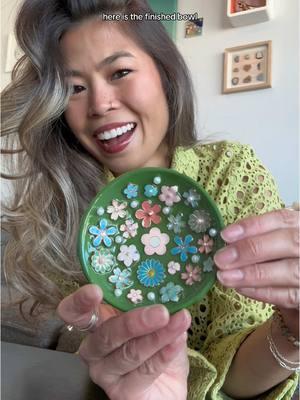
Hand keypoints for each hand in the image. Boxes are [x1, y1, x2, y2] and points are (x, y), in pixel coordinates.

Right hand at [57, 284, 190, 399]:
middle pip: (106, 334)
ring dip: (158, 336)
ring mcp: (105, 373)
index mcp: (98, 323)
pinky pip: (145, 371)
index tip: (96, 291)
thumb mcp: (156, 321)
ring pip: (129, 353)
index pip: (76, 313)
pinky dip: (165, 353)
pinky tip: (178, 339)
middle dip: (134, 322)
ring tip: (178, 321)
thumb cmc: (157, 349)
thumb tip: (167, 290)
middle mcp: (95, 348)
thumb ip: (154, 306)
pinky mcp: (121, 393)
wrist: (168, 388)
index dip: (80, 302)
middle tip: (160, 312)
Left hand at [214, 209, 298, 331]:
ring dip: (253, 274)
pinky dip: (263, 292)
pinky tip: (240, 288)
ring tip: (225, 276)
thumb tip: (227, 242)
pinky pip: (289, 295)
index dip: (254, 225)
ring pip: (289, 271)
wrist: (299, 288)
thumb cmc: (284, 261)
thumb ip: (258, 239)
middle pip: (290, 242)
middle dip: (252, 249)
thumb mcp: (274, 244)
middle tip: (221, 259)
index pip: (282, 219)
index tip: (226, 234)